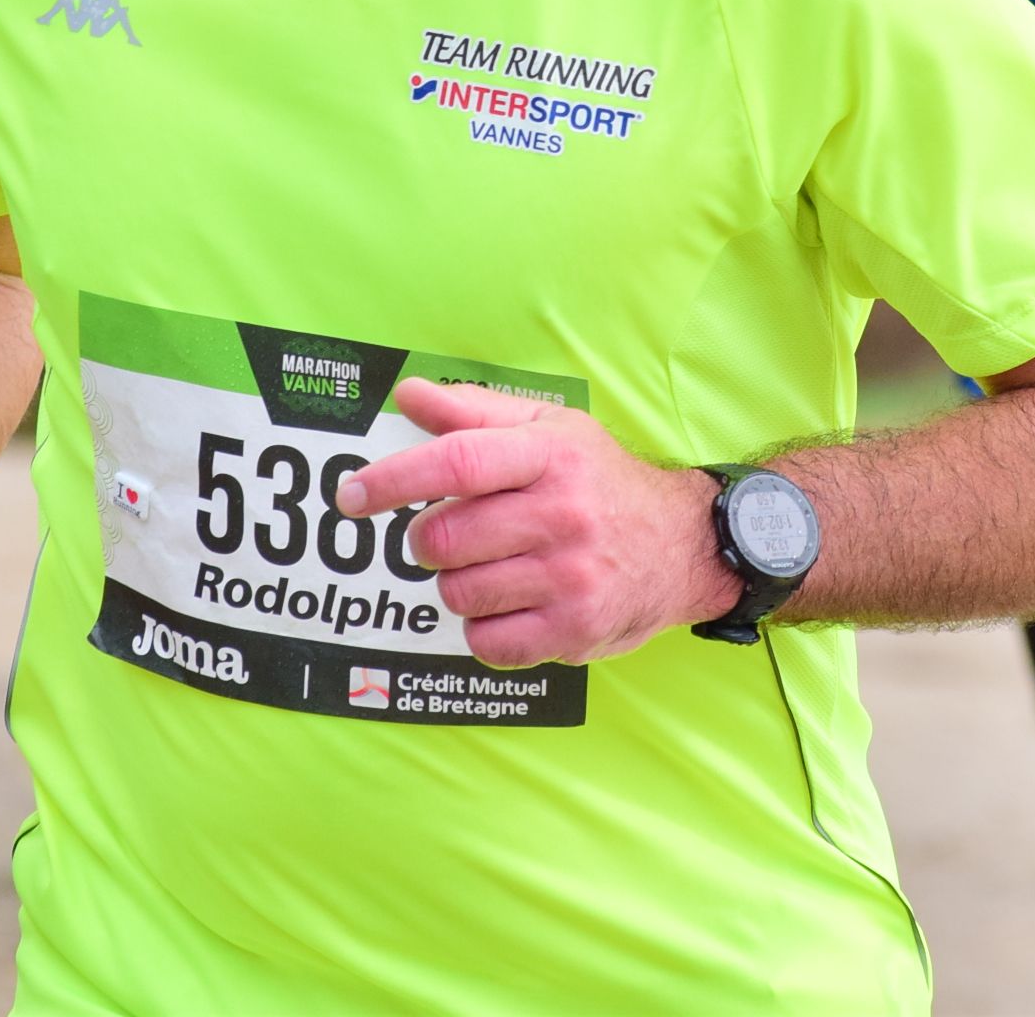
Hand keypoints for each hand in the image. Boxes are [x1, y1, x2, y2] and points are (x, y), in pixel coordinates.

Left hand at [335, 377, 734, 668]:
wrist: (681, 545)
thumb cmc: (600, 481)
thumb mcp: (549, 429)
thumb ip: (473, 412)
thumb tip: (407, 395)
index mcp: (549, 455)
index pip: (456, 463)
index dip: (393, 479)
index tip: (352, 495)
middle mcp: (563, 513)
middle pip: (443, 537)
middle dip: (429, 539)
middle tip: (451, 534)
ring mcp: (570, 577)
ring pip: (457, 591)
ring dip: (457, 582)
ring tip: (494, 567)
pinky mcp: (574, 630)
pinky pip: (487, 640)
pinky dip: (484, 626)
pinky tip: (513, 603)